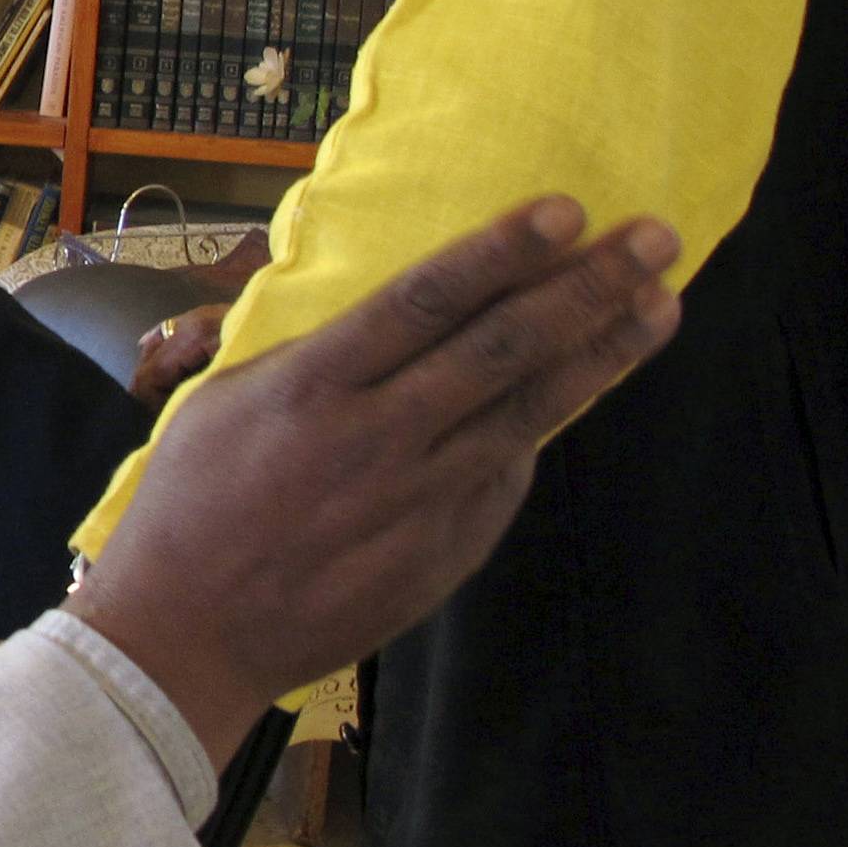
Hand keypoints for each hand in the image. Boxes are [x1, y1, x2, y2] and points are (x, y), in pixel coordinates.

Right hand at [70, 197, 680, 768]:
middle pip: (503, 347)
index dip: (502, 251)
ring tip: (659, 307)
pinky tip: (580, 388)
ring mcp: (420, 501)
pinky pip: (505, 475)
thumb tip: (391, 319)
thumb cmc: (189, 505)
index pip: (427, 299)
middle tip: (654, 241)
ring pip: (529, 411)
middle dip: (587, 287)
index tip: (565, 211)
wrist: (188, 635)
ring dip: (602, 353)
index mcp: (312, 387)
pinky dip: (542, 427)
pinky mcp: (445, 552)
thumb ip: (312, 358)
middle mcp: (378, 438)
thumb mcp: (223, 402)